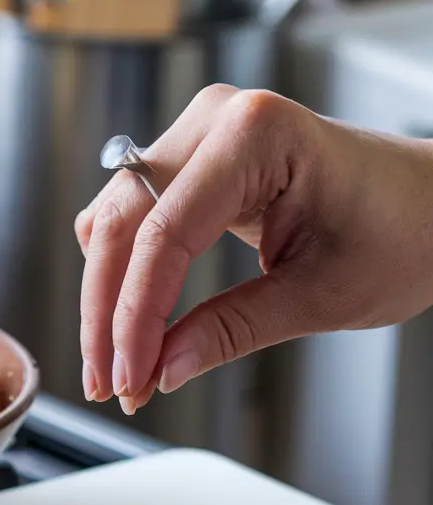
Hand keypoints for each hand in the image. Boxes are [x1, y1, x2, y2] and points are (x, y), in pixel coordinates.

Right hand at [74, 85, 432, 413]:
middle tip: (111, 383)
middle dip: (106, 314)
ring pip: (111, 225)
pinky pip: (127, 220)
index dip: (135, 317)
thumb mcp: (319, 297)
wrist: (431, 206)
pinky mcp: (188, 164)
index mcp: (257, 135)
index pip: (164, 236)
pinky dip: (120, 276)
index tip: (133, 377)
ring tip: (117, 364)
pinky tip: (127, 323)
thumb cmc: (402, 230)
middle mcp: (216, 121)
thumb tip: (162, 369)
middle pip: (121, 227)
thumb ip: (230, 332)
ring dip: (104, 299)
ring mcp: (196, 138)